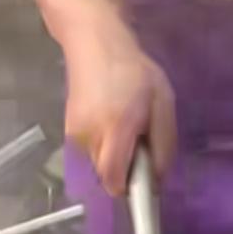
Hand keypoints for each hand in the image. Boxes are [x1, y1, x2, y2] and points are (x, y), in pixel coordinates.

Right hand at [64, 25, 175, 196]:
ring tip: (124, 124)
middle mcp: (90, 137)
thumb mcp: (163, 103)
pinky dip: (104, 144)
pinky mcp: (69, 130)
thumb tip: (157, 178)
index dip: (129, 190)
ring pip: (100, 164)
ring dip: (115, 155)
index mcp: (115, 129)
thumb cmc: (134, 71)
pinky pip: (92, 151)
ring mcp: (75, 135)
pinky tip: (110, 118)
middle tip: (140, 142)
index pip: (114, 181)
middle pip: (108, 176)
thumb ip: (163, 144)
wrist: (94, 43)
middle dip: (126, 169)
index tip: (144, 186)